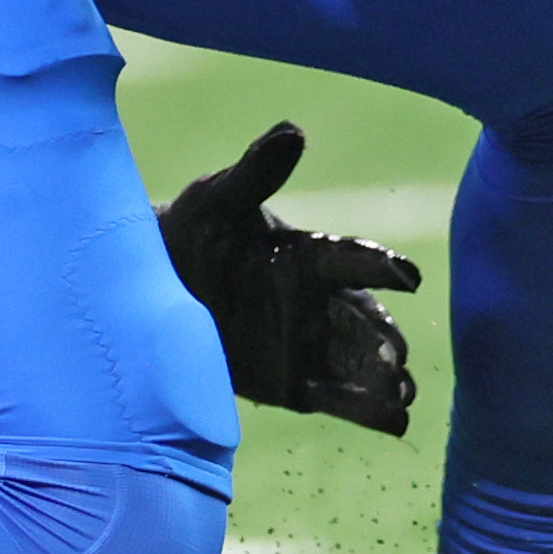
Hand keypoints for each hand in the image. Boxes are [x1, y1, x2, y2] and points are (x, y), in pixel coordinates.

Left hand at [155, 121, 421, 436]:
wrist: (142, 293)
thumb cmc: (185, 234)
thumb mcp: (214, 201)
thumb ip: (255, 173)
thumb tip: (293, 130)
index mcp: (309, 254)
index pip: (353, 257)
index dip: (382, 265)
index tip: (410, 277)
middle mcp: (319, 301)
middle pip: (367, 321)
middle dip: (385, 338)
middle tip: (395, 356)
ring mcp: (310, 345)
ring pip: (363, 363)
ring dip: (387, 378)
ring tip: (404, 393)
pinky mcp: (294, 384)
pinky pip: (340, 400)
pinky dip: (369, 411)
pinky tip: (396, 422)